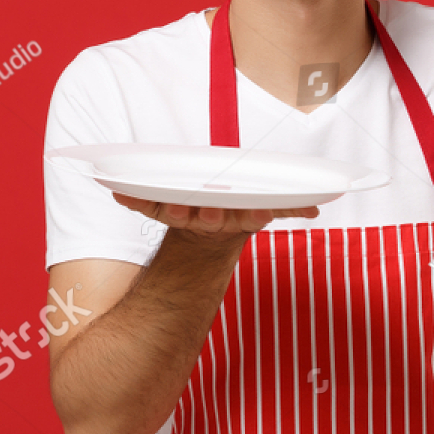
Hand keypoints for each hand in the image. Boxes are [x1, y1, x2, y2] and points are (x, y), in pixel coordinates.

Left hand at [111, 191, 319, 247]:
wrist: (201, 243)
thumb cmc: (231, 215)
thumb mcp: (259, 210)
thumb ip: (287, 208)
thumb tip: (317, 208)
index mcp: (234, 221)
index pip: (244, 221)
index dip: (250, 218)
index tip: (258, 214)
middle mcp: (208, 220)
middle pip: (210, 219)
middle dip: (210, 216)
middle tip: (210, 211)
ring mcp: (184, 216)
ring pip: (178, 214)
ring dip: (170, 210)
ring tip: (169, 205)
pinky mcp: (160, 209)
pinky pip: (145, 205)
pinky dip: (131, 200)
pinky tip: (115, 191)